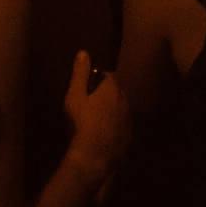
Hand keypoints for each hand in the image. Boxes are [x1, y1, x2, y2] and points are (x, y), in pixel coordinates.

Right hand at [46, 50, 139, 206]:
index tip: (90, 85)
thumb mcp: (75, 96)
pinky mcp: (130, 135)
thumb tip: (84, 52)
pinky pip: (123, 125)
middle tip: (92, 101)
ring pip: (122, 109)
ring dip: (113, 110)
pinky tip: (105, 133)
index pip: (109, 76)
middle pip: (117, 92)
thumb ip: (80, 74)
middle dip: (108, 93)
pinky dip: (116, 126)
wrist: (96, 154)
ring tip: (98, 118)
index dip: (99, 78)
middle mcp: (125, 101)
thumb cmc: (82, 122)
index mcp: (113, 89)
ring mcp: (129, 119)